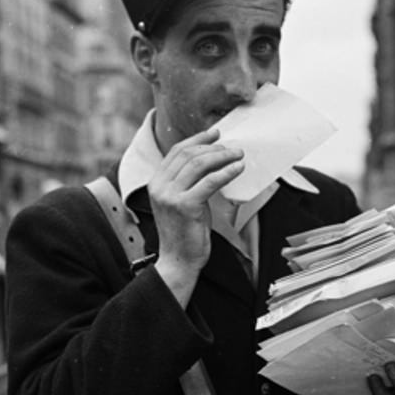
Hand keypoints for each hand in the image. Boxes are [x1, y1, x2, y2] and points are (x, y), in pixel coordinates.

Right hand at [148, 127, 243, 304]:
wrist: (178, 261)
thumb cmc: (184, 233)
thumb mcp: (183, 202)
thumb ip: (189, 182)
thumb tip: (212, 161)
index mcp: (156, 182)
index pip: (176, 152)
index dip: (198, 139)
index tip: (216, 133)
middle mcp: (159, 186)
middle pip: (188, 155)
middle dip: (213, 147)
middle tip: (233, 148)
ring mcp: (170, 196)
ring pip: (198, 164)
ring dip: (221, 156)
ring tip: (238, 156)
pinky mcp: (184, 206)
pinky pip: (209, 182)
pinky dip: (226, 173)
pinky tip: (238, 169)